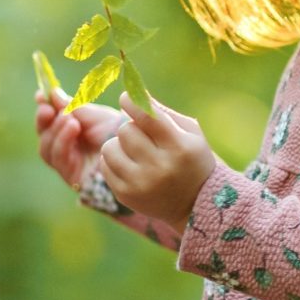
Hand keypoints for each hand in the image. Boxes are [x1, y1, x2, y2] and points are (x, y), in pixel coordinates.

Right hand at [34, 87, 124, 189]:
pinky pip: (59, 159)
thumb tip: (53, 93)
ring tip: (69, 117)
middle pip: (44, 136)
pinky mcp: (72, 177)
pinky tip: (73, 127)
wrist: (138, 152)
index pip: (49, 121)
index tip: (41, 94)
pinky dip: (63, 141)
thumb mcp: (95, 115)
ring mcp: (68, 164)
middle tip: (48, 108)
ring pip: (47, 148)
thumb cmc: (118, 133)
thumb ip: (73, 107)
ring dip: (55, 130)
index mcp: (70, 131)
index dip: (43, 107)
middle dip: (43, 120)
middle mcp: (67, 148)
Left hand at [99, 91, 216, 232]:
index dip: (132, 102)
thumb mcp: (191, 135)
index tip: (125, 97)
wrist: (194, 205)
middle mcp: (159, 167)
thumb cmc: (192, 160)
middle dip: (132, 127)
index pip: (147, 117)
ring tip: (134, 150)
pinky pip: (105, 166)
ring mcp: (141, 184)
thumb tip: (134, 94)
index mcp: (179, 148)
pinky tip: (128, 164)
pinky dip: (113, 160)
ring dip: (119, 144)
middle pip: (126, 130)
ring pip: (109, 147)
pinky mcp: (126, 195)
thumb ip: (163, 113)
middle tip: (142, 135)